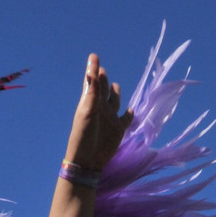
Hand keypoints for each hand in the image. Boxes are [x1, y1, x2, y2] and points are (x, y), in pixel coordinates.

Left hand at [65, 54, 133, 171]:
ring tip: (115, 86)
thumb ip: (91, 92)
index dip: (93, 70)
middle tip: (101, 70)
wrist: (87, 160)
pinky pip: (126, 118)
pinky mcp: (119, 129)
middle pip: (103, 90)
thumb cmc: (83, 136)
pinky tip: (131, 110)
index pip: (92, 82)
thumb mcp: (87, 112)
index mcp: (91, 102)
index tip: (94, 56)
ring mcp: (111, 118)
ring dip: (115, 94)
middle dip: (103, 80)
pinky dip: (129, 114)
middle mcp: (101, 108)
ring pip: (115, 101)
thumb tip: (91, 71)